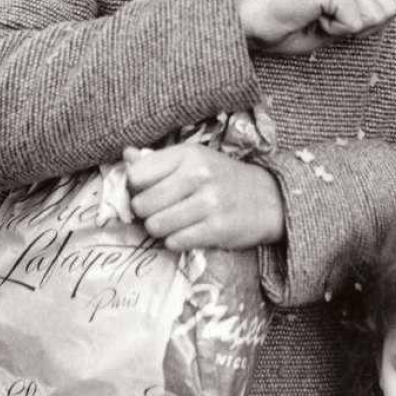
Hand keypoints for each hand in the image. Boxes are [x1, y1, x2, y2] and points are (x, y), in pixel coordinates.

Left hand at [125, 144, 284, 250]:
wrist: (269, 199)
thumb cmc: (223, 177)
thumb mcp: (194, 160)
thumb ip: (158, 160)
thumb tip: (126, 156)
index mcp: (188, 154)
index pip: (137, 174)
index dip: (136, 187)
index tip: (147, 191)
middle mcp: (198, 175)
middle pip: (142, 204)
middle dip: (147, 212)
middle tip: (161, 210)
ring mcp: (209, 203)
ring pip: (155, 226)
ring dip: (160, 229)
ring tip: (174, 222)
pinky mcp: (217, 229)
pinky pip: (175, 242)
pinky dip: (176, 241)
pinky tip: (188, 232)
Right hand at [237, 0, 395, 54]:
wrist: (255, 27)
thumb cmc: (292, 28)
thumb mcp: (341, 23)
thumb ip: (370, 13)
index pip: (392, 2)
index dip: (366, 24)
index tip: (331, 20)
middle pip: (386, 11)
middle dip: (358, 27)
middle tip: (322, 20)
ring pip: (373, 18)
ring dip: (344, 29)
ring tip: (315, 18)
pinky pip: (354, 24)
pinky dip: (334, 31)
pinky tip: (312, 19)